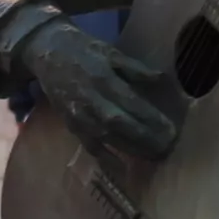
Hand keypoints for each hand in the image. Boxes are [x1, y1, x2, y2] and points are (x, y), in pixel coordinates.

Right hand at [20, 17, 180, 157]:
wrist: (46, 52)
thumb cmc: (84, 51)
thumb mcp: (111, 52)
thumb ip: (136, 68)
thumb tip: (161, 79)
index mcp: (103, 80)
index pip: (132, 104)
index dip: (152, 119)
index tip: (172, 130)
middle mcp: (91, 100)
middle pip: (121, 124)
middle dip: (145, 138)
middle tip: (168, 148)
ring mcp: (79, 114)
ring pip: (107, 137)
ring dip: (131, 149)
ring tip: (154, 157)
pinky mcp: (71, 124)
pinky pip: (88, 144)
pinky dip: (104, 157)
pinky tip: (122, 167)